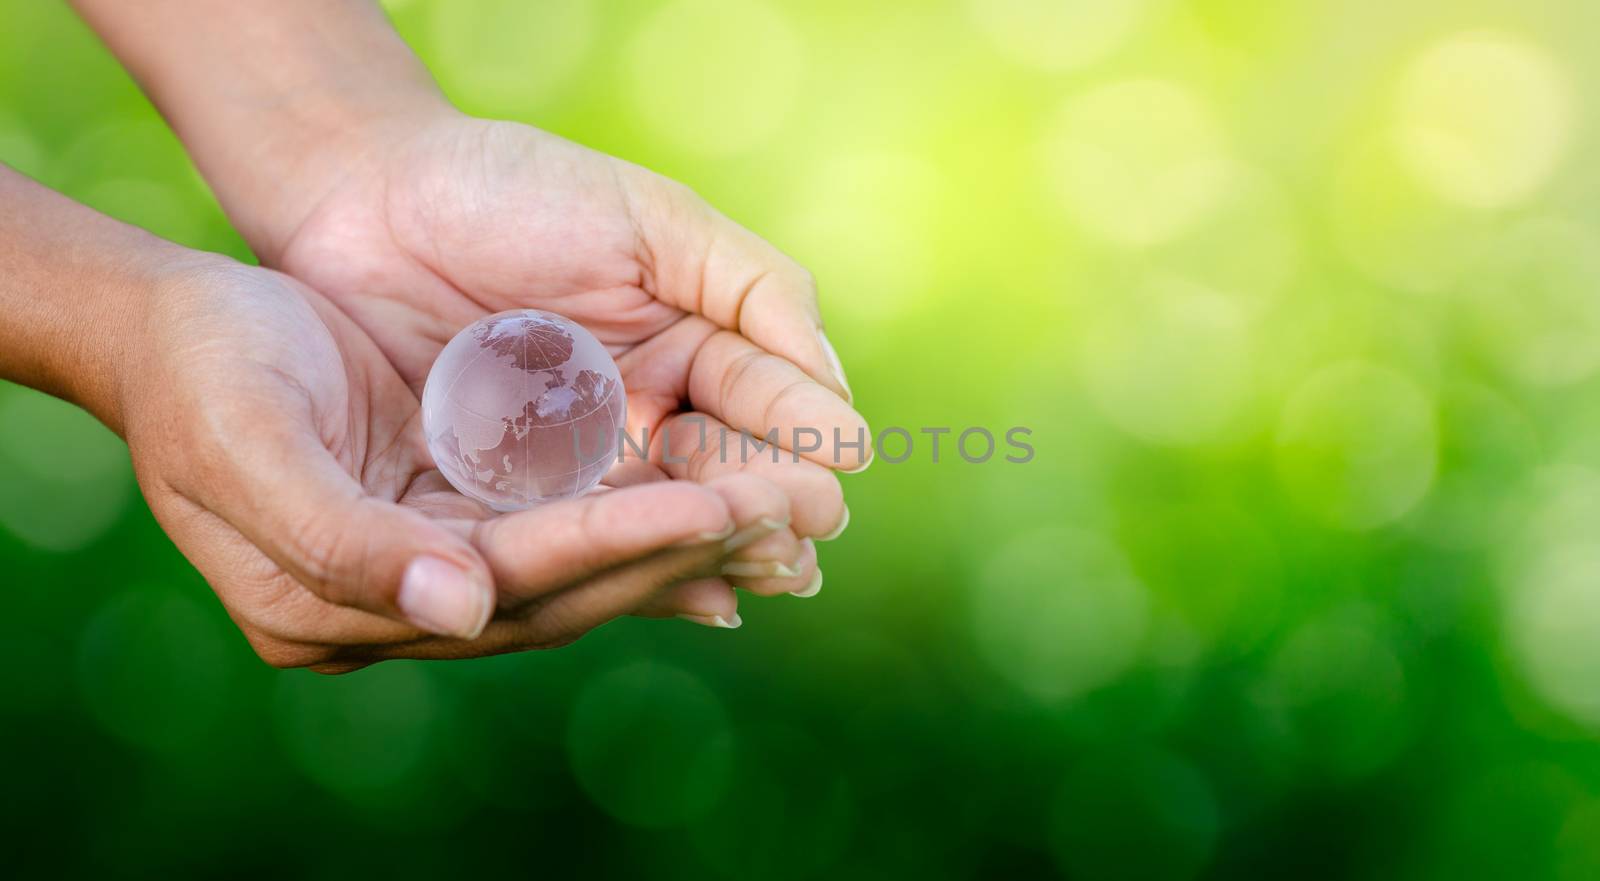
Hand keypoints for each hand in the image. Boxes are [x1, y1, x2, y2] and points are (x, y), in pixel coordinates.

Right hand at [123, 257, 815, 670]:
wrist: (172, 327)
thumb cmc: (199, 377)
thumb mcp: (246, 452)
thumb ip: (344, 544)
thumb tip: (461, 613)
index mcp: (343, 608)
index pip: (510, 584)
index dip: (611, 545)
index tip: (711, 509)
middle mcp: (409, 601)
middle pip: (570, 586)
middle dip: (682, 547)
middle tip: (790, 511)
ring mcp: (442, 559)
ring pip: (590, 559)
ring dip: (689, 533)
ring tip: (788, 506)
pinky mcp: (466, 513)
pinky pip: (577, 521)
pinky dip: (652, 510)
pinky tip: (727, 500)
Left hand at [263, 113, 865, 567]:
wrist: (366, 199)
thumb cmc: (512, 190)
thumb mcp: (651, 219)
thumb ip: (752, 286)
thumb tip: (834, 382)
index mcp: (691, 345)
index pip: (763, 396)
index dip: (800, 426)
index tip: (843, 458)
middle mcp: (647, 416)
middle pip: (722, 470)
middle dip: (768, 496)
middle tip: (810, 528)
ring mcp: (580, 465)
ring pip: (658, 516)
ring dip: (714, 546)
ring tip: (766, 572)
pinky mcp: (510, 503)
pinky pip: (575, 542)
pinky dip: (629, 567)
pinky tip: (689, 594)